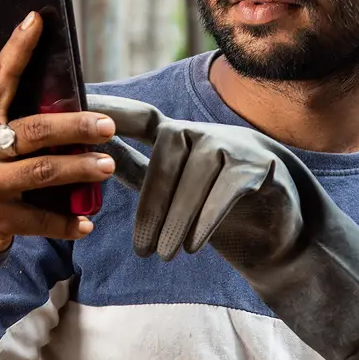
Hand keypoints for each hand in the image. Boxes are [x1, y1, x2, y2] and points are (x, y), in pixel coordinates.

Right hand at [0, 12, 116, 252]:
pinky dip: (67, 222)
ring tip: (106, 165)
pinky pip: (40, 219)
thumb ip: (12, 119)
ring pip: (44, 172)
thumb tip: (68, 99)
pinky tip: (87, 223)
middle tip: (107, 126)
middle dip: (75, 127)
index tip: (37, 19)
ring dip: (80, 168)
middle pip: (35, 131)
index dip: (18, 48)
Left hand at [89, 94, 358, 359]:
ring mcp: (236, 147)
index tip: (77, 104)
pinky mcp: (262, 169)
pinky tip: (193, 246)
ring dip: (175, 216)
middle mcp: (206, 134)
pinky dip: (208, 216)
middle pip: (167, 147)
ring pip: (196, 169)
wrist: (281, 236)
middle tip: (141, 249)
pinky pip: (228, 186)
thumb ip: (134, 171)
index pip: (140, 118)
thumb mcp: (171, 191)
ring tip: (163, 255)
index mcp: (180, 137)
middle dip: (151, 199)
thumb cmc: (216, 212)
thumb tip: (87, 158)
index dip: (110, 109)